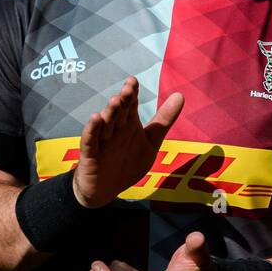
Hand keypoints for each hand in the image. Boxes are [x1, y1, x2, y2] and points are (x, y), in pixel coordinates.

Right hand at [72, 77, 183, 208]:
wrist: (106, 189)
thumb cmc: (127, 162)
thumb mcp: (150, 141)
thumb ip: (164, 120)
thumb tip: (180, 95)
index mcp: (128, 124)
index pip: (130, 105)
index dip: (131, 93)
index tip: (133, 81)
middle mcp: (115, 130)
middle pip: (118, 112)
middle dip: (122, 101)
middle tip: (127, 90)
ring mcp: (102, 141)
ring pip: (105, 124)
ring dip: (109, 113)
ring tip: (115, 101)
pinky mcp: (90, 155)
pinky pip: (91, 141)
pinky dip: (92, 130)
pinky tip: (95, 119)